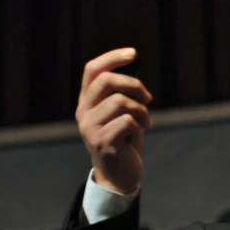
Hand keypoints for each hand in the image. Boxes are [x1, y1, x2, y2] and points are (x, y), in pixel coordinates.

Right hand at [76, 48, 152, 193]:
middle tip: (147, 98)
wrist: (119, 175)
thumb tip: (133, 67)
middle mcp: (83, 112)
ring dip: (141, 109)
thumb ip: (122, 92)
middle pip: (107, 81)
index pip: (92, 70)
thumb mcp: (122, 112)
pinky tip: (142, 131)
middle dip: (134, 85)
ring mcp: (90, 128)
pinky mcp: (102, 142)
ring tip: (146, 120)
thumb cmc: (124, 140)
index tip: (133, 53)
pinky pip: (127, 121)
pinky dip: (140, 123)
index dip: (112, 57)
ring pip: (120, 102)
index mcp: (86, 101)